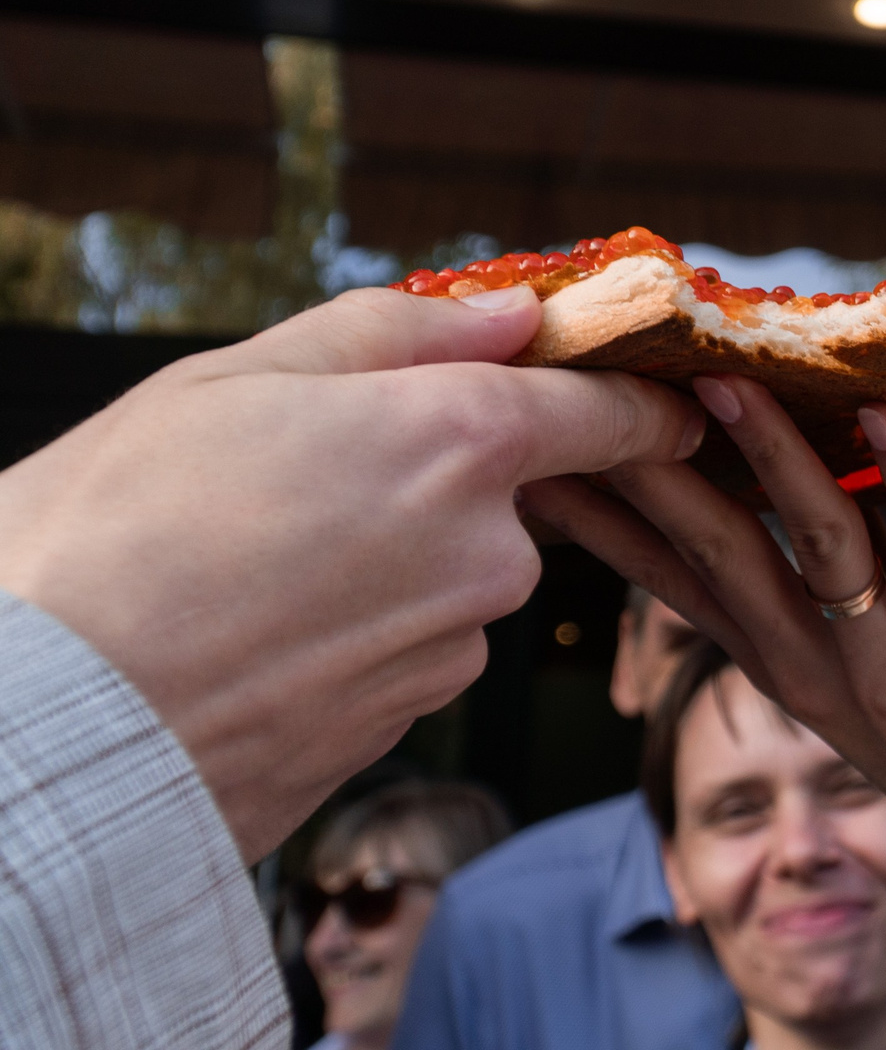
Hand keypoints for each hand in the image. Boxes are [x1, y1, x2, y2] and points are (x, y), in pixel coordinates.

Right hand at [0, 286, 705, 858]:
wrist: (40, 733)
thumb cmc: (111, 533)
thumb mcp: (233, 381)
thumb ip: (391, 337)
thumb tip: (510, 317)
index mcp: (461, 442)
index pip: (611, 415)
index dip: (639, 403)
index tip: (660, 400)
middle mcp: (486, 556)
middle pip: (506, 499)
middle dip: (430, 481)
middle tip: (297, 477)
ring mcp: (450, 653)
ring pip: (444, 580)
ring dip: (377, 563)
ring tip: (238, 563)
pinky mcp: (402, 729)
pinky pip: (399, 653)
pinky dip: (344, 635)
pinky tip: (246, 635)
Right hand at [520, 375, 885, 900]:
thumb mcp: (841, 684)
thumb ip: (797, 609)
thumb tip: (755, 518)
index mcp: (774, 661)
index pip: (666, 574)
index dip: (600, 513)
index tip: (536, 448)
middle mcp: (809, 661)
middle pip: (712, 545)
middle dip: (655, 465)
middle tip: (598, 384)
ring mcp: (882, 661)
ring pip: (812, 536)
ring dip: (770, 453)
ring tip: (725, 378)